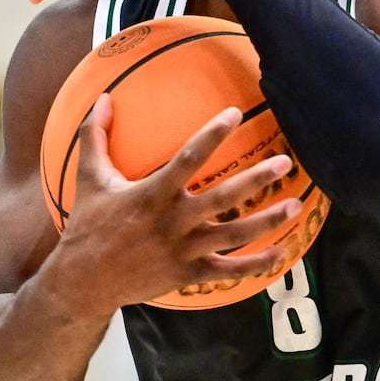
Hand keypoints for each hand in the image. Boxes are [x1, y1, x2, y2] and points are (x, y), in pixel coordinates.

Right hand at [52, 95, 299, 313]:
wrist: (83, 283)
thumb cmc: (88, 226)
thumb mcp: (89, 179)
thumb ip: (96, 137)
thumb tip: (102, 97)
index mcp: (151, 194)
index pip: (187, 159)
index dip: (212, 135)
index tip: (235, 114)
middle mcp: (171, 222)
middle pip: (222, 198)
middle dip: (256, 179)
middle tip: (286, 162)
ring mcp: (182, 250)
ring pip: (233, 235)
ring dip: (268, 221)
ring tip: (296, 204)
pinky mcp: (188, 274)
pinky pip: (228, 271)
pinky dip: (256, 264)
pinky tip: (281, 252)